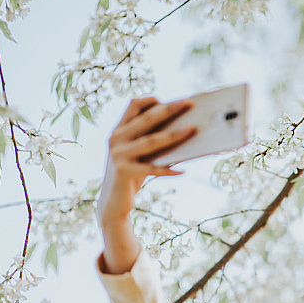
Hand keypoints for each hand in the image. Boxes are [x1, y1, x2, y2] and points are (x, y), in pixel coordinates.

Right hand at [97, 97, 195, 272]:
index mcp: (118, 130)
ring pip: (152, 141)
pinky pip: (152, 168)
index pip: (133, 105)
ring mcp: (118, 154)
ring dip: (174, 134)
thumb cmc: (131, 176)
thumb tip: (184, 130)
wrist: (112, 203)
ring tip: (192, 130)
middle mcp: (116, 139)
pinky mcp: (124, 171)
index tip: (172, 100)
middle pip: (146, 118)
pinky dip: (168, 170)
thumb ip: (150, 141)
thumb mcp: (138, 155)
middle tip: (189, 103)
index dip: (152, 99)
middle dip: (169, 109)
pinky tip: (183, 171)